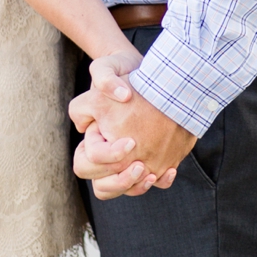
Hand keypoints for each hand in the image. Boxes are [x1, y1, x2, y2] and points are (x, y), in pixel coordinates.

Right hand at [70, 61, 195, 200]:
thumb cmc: (123, 72)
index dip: (106, 156)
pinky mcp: (147, 161)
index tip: (130, 142)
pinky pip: (150, 183)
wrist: (148, 75)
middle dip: (120, 179)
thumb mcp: (108, 67)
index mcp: (92, 139)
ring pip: (124, 190)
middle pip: (102, 185)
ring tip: (151, 173)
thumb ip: (103, 80)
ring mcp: (127, 161)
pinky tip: (170, 170)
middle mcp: (107, 154)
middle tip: (139, 164)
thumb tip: (121, 98)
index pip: (87, 161)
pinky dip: (160, 181)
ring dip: (135, 186)